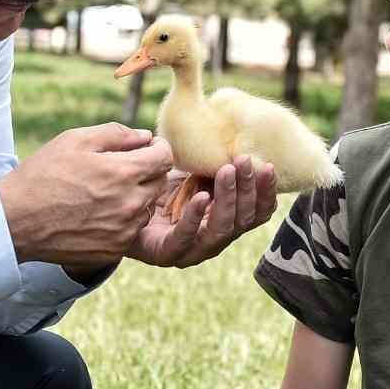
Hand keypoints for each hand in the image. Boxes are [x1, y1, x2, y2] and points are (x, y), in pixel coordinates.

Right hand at [0, 123, 173, 268]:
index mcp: (122, 172)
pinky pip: (133, 229)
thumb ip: (116, 134)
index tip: (147, 147)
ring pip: (147, 207)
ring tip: (106, 191)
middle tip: (122, 168)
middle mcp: (130, 203)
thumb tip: (144, 136)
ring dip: (137, 196)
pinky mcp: (115, 249)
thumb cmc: (43, 175)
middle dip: (147, 171)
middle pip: (159, 182)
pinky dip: (124, 219)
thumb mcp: (74, 140)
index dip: (158, 147)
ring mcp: (124, 230)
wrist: (16, 220)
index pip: (165, 157)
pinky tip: (99, 212)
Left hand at [126, 154, 277, 267]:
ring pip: (222, 230)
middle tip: (243, 161)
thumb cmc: (162, 186)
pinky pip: (186, 238)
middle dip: (247, 189)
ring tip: (225, 171)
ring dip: (227, 199)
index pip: (258, 213)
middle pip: (243, 220)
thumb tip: (238, 135)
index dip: (266, 192)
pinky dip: (195, 216)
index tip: (268, 166)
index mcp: (227, 222)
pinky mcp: (166, 253)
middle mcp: (215, 239)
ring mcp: (193, 251)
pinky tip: (200, 196)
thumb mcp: (194, 171)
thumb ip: (215, 163)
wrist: (121, 203)